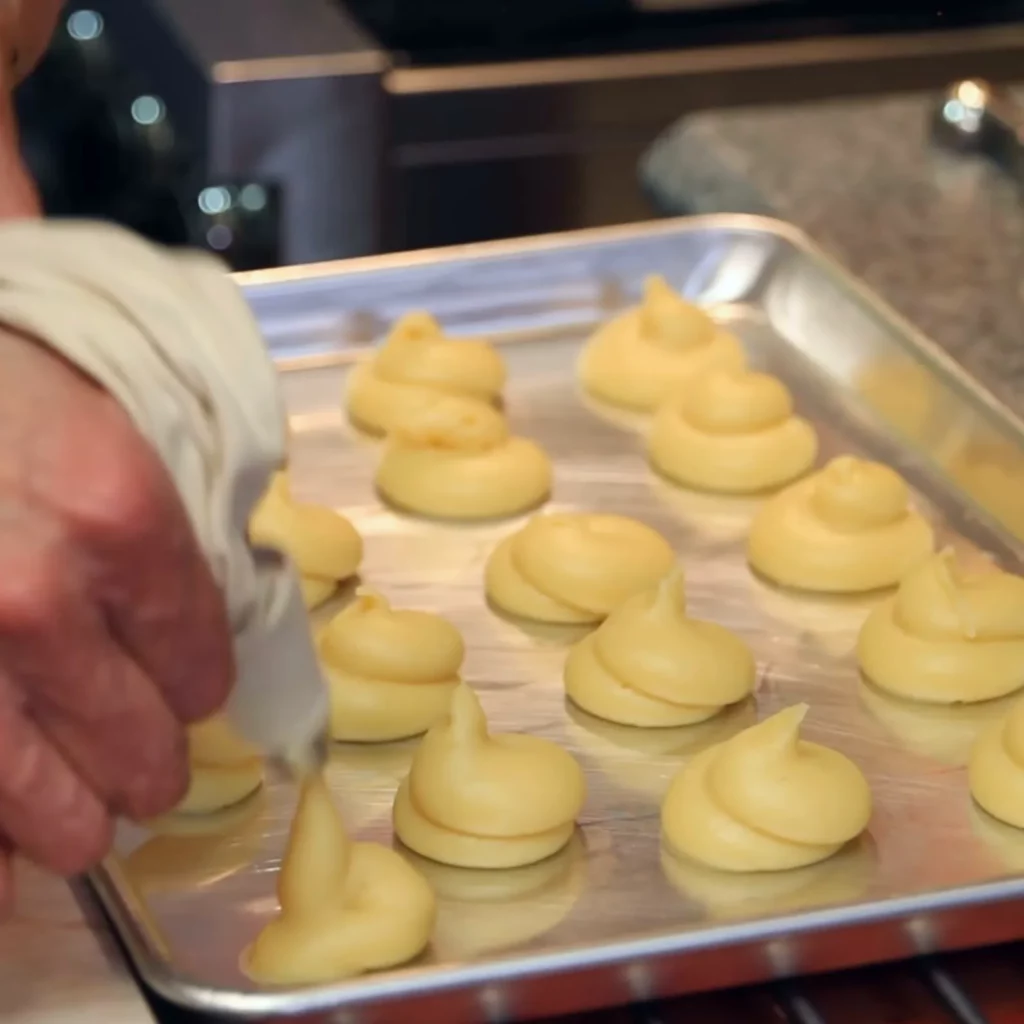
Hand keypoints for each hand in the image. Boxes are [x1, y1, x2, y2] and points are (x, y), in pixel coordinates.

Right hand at [0, 329, 233, 907]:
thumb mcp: (110, 431)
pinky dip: (6, 832)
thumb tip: (194, 648)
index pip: (203, 664)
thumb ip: (164, 543)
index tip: (182, 687)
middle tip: (138, 761)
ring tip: (79, 809)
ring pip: (54, 816)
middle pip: (140, 753)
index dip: (194, 686)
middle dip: (146, 765)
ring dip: (77, 816)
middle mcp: (38, 599)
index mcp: (122, 518)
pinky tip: (18, 825)